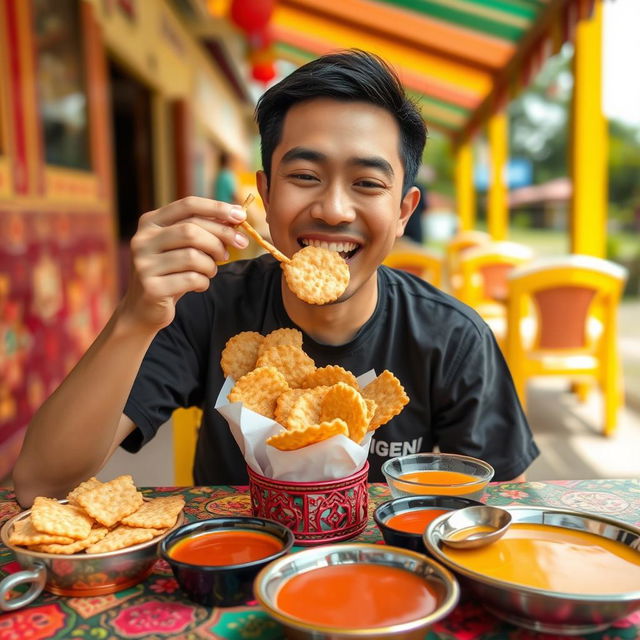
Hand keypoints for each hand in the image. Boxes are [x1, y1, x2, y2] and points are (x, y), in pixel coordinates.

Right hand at [120, 197, 248, 330]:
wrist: (145, 307)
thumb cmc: (171, 272)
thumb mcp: (183, 246)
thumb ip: (202, 230)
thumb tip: (236, 217)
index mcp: (150, 222)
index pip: (187, 205)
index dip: (217, 208)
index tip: (241, 215)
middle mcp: (143, 240)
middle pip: (192, 230)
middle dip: (222, 237)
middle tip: (239, 245)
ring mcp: (144, 264)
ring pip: (193, 256)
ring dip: (211, 265)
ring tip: (211, 271)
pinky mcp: (151, 287)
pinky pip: (191, 279)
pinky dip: (203, 282)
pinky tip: (199, 285)